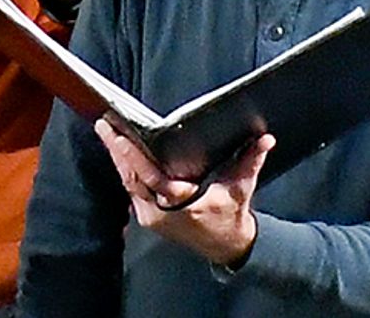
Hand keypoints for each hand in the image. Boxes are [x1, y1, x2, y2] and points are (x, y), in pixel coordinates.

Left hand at [102, 121, 266, 266]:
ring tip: (107, 131)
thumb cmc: (231, 215)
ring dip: (116, 158)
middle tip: (104, 124)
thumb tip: (265, 140)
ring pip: (127, 183)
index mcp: (181, 205)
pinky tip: (117, 151)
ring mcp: (151, 216)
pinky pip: (131, 189)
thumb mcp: (242, 187)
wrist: (225, 245)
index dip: (133, 157)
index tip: (121, 136)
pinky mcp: (148, 215)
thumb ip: (251, 161)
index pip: (151, 178)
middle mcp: (161, 212)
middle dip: (116, 150)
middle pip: (131, 178)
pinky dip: (124, 168)